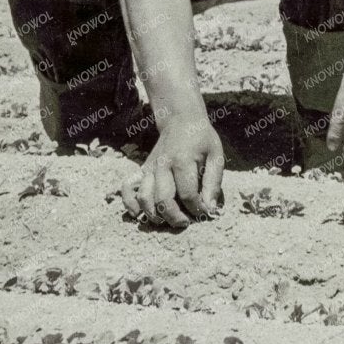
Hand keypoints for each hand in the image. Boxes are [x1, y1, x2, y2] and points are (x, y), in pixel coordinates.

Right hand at [117, 113, 222, 227]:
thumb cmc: (201, 140)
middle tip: (185, 223)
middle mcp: (162, 165)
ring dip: (154, 215)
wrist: (181, 120)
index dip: (197, 209)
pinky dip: (129, 203)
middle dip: (175, 217)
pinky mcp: (141, 170)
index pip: (188, 194)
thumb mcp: (216, 156)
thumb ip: (213, 183)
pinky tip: (139, 214)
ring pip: (144, 198)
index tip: (204, 212)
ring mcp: (149, 168)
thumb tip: (209, 209)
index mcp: (183, 160)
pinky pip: (127, 188)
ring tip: (167, 220)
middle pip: (163, 200)